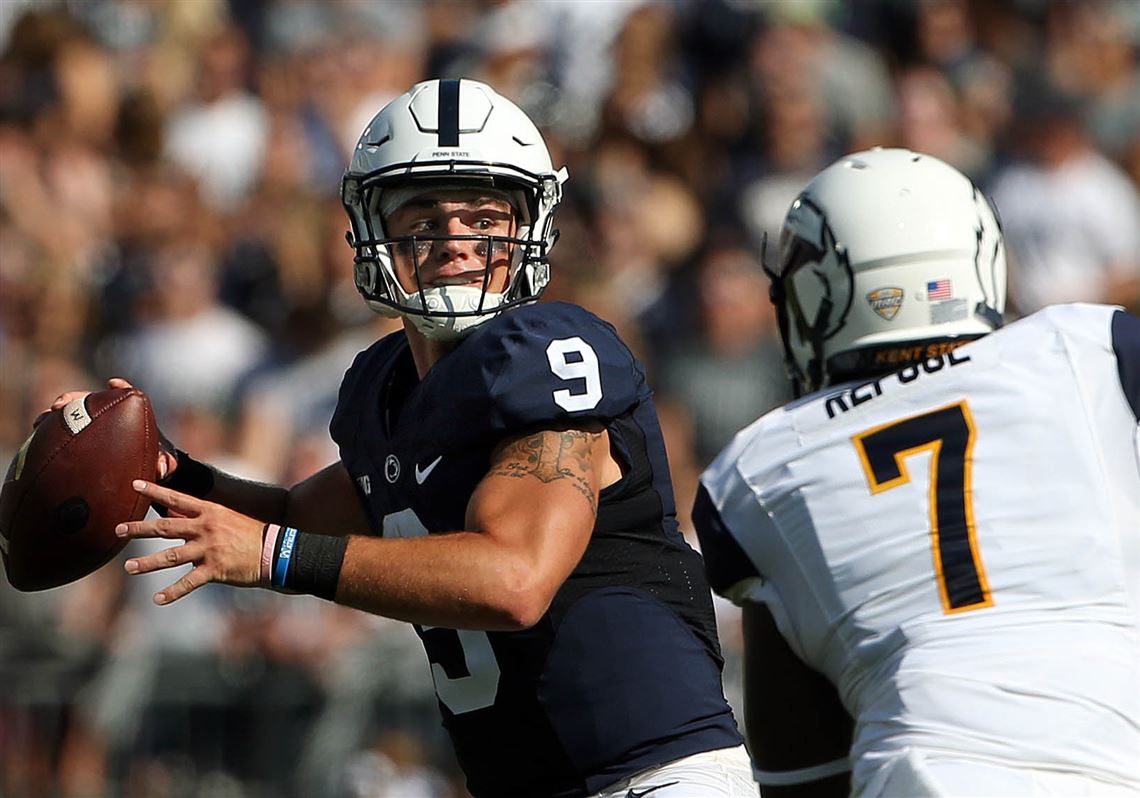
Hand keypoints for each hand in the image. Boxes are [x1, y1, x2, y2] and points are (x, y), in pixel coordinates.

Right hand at [40, 377, 176, 478]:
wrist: (141, 471)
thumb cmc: (154, 461)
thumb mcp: (163, 464)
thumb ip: (166, 464)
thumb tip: (164, 468)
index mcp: (131, 416)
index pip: (127, 395)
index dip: (121, 388)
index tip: (113, 383)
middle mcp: (110, 416)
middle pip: (90, 400)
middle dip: (75, 398)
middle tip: (60, 404)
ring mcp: (93, 424)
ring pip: (72, 413)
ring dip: (56, 412)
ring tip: (42, 418)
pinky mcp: (81, 435)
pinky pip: (63, 429)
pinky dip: (50, 428)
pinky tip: (36, 433)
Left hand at [115, 480, 263, 604]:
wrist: (274, 551)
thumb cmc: (249, 533)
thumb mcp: (226, 517)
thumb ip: (199, 516)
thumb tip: (173, 509)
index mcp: (209, 512)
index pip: (176, 498)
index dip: (155, 491)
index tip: (134, 484)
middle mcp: (206, 528)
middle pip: (166, 527)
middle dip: (139, 529)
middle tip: (118, 530)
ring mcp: (209, 549)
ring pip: (171, 556)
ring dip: (148, 563)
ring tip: (129, 568)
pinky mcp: (215, 569)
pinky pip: (188, 582)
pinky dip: (172, 592)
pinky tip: (157, 599)